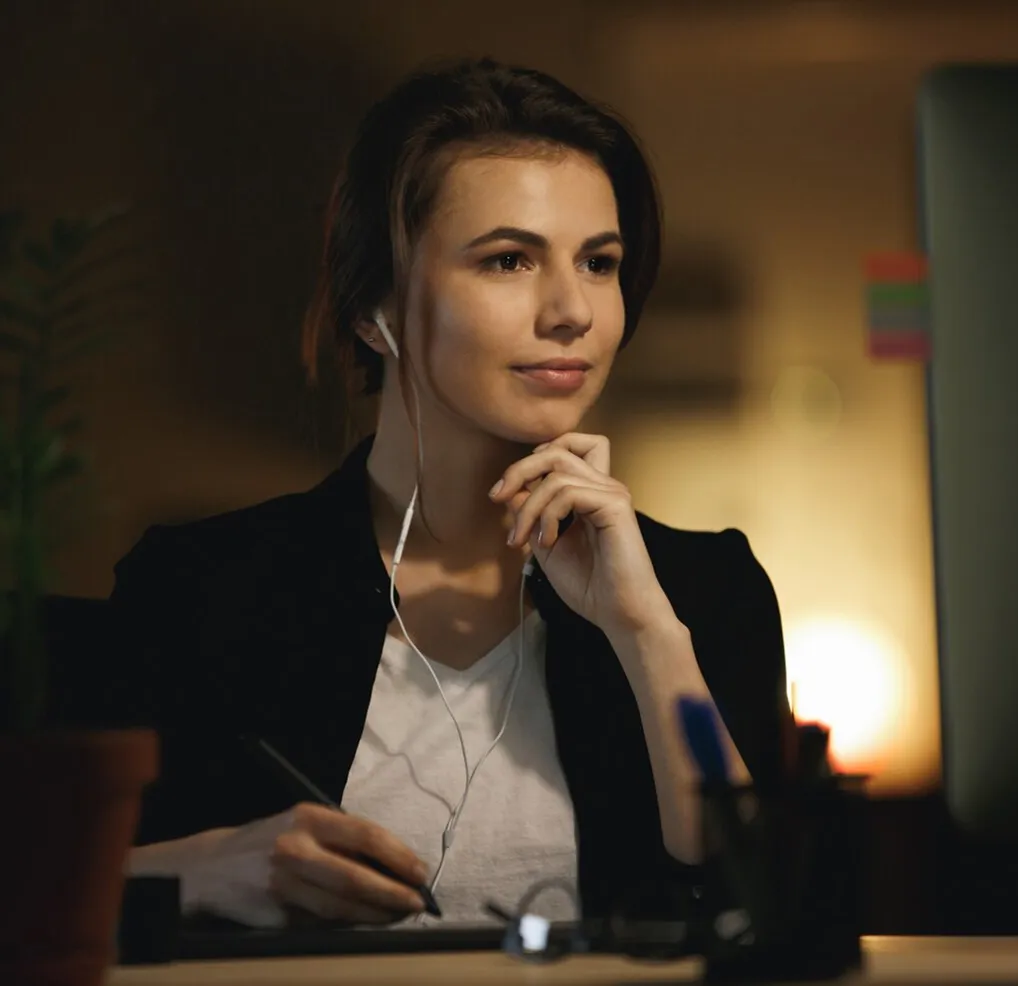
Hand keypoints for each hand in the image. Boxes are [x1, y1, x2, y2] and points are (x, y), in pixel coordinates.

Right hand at [129, 804, 429, 927]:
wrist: (210, 868)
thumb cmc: (270, 842)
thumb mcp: (301, 825)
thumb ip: (341, 839)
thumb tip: (395, 864)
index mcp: (307, 818)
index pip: (364, 834)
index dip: (397, 855)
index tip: (420, 871)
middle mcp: (293, 848)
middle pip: (354, 876)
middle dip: (392, 892)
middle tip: (417, 902)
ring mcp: (280, 884)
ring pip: (338, 907)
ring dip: (374, 915)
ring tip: (397, 916)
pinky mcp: (271, 916)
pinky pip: (317, 924)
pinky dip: (343, 926)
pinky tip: (361, 925)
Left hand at [490, 432, 672, 635]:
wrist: (617, 614)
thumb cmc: (589, 585)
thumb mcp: (545, 544)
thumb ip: (531, 515)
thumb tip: (510, 490)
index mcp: (590, 493)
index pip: (566, 449)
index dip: (532, 460)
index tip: (504, 491)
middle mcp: (604, 486)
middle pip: (557, 451)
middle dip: (520, 469)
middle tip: (496, 495)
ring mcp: (612, 493)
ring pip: (556, 474)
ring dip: (528, 507)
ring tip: (522, 539)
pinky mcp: (615, 505)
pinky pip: (568, 492)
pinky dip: (547, 516)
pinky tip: (547, 542)